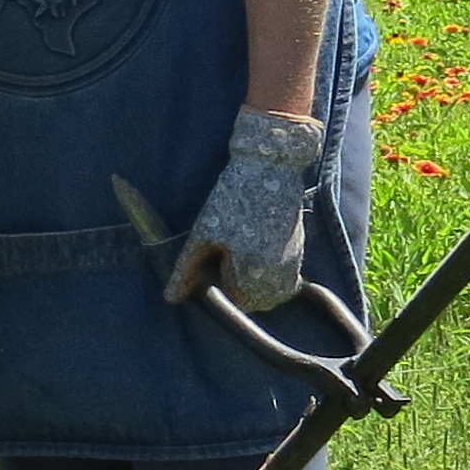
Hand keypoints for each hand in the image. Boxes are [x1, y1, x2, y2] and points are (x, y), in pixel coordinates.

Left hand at [170, 107, 324, 310]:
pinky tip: (258, 244)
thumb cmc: (231, 199)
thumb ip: (186, 270)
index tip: (219, 258)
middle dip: (241, 286)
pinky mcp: (299, 253)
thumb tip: (170, 298)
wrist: (268, 168)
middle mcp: (277, 273)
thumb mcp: (202, 234)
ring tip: (245, 247)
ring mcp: (293, 264)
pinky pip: (283, 281)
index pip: (236, 301)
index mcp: (252, 271)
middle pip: (255, 302)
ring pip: (271, 293)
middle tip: (231, 251)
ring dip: (256, 281)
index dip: (223, 282)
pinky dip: (269, 272)